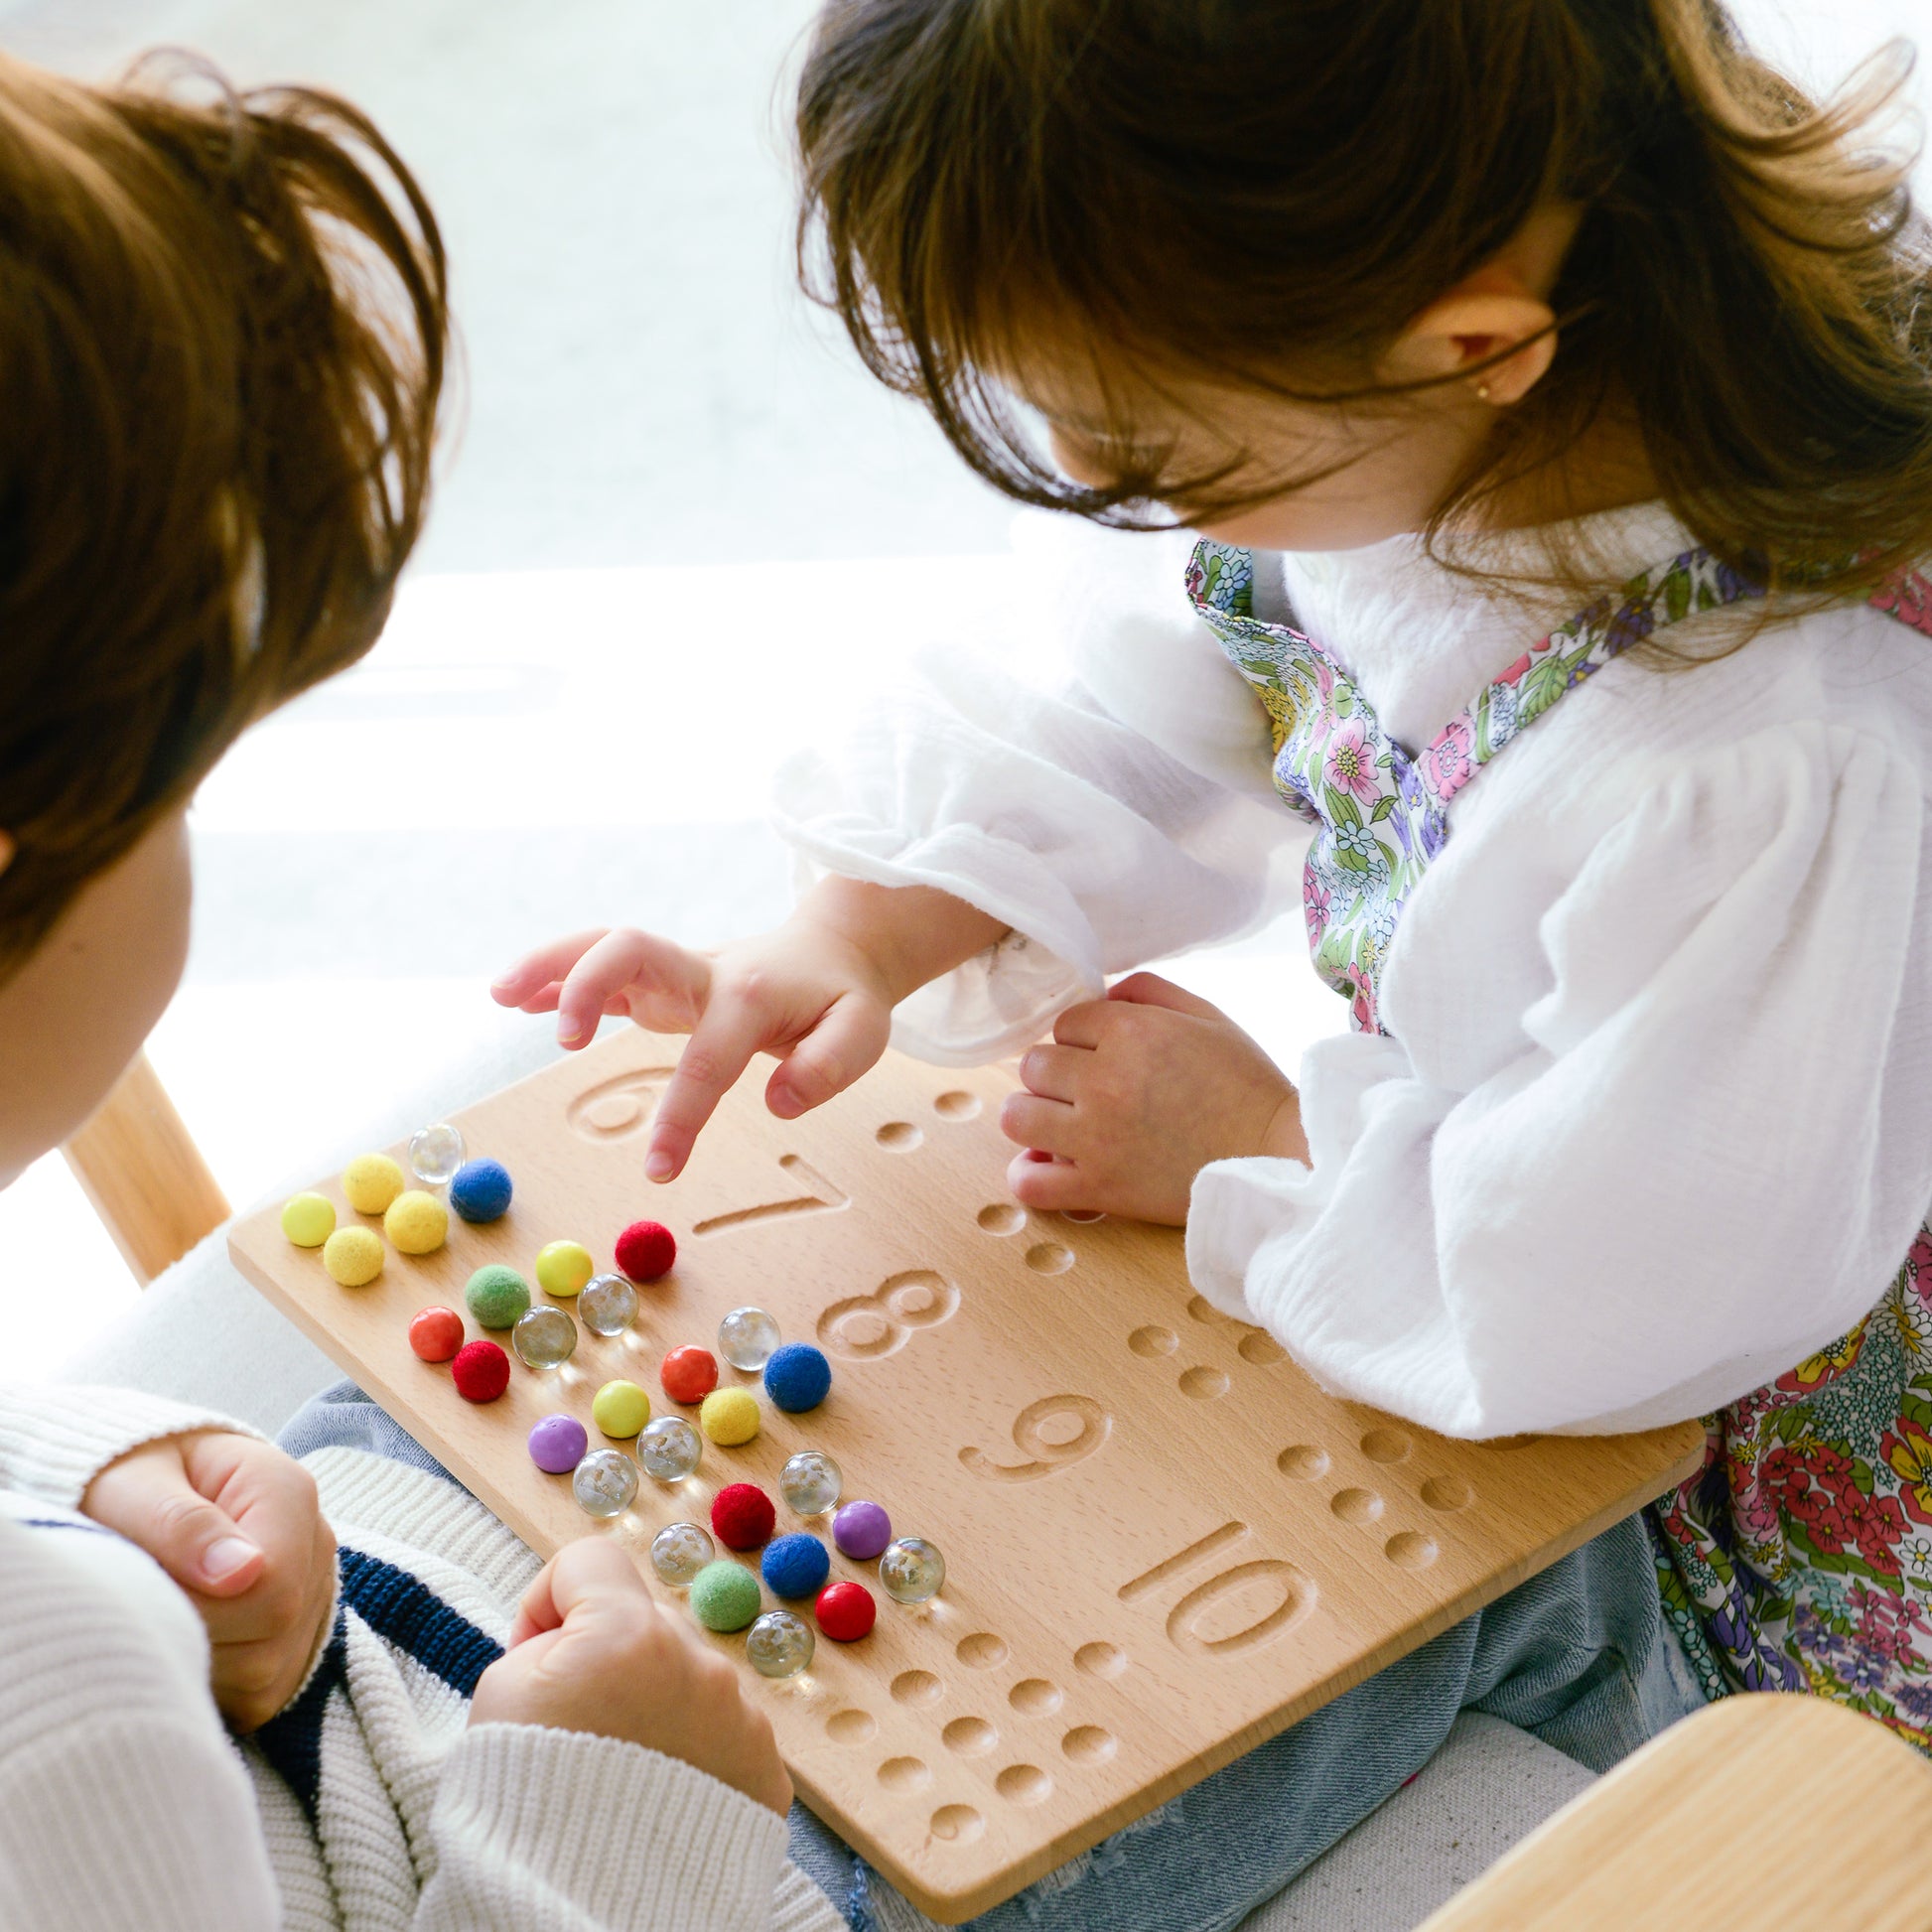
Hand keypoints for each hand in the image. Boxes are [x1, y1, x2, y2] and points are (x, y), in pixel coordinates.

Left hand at [82, 1430, 336, 1731]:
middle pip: (273, 1634)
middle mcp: (316, 1543)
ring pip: (268, 1675)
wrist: (145, 1487)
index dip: (200, 1609)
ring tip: (160, 1617)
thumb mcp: (135, 1486)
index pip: (272, 1586)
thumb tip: (241, 1573)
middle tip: (142, 1604)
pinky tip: (185, 1643)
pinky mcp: (298, 1638)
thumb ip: (179, 1523)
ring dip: (200, 1665)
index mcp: (286, 1492)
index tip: (143, 1592)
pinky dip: (215, 1687)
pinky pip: (265, 1695)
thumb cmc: (132, 1481)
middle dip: (195, 1636)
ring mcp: (315, 1593)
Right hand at [469, 1539, 791, 1815]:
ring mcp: (740, 1715)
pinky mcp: (765, 1768)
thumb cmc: (531, 1806)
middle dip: (605, 1660)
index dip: (548, 1601)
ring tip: (615, 1776)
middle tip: (572, 1728)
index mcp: (628, 1633)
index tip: (532, 1657)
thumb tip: (571, 1641)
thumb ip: (541, 1646)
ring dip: (651, 1707)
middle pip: (642, 1625)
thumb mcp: (499, 1701)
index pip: (590, 1561)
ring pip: (685, 1680)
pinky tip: (656, 1798)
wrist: (587, 1916)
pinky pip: (720, 1733)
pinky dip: (689, 1754)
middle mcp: (698, 1662)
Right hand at [490, 921, 893, 1181]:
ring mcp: (676, 970)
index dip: (683, 1114)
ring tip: (501, 994)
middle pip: (632, 949)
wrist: (834, 950)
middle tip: (562, 1041)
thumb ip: (828, 1066)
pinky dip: (556, 977)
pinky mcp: (658, 980)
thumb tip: (779, 1102)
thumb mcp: (864, 1032)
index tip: (661, 1171)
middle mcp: (703, 970)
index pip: (709, 1056)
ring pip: (603, 946)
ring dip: (552, 963)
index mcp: (751, 994)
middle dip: (588, 984)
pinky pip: (601, 970)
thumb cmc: (843, 999)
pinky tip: (519, 999)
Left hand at [1000, 972, 1307, 1223]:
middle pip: (1035, 1065)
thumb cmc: (1247, 1085)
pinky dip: (1029, 1173)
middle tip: (1087, 1090)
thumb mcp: (1206, 1015)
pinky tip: (1050, 1163)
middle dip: (1057, 1074)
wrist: (1279, 1158)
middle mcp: (1105, 1081)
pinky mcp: (1100, 1188)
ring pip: (1017, 1115)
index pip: (1066, 1023)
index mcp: (1131, 1032)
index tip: (1105, 1056)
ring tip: (1061, 1124)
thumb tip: (1101, 995)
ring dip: (1034, 1116)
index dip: (1083, 1038)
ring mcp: (1097, 1137)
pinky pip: (1028, 1181)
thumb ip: (1148, 991)